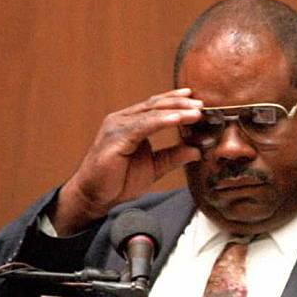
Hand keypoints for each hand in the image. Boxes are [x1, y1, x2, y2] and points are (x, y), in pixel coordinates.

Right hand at [50, 88, 201, 234]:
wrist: (94, 196)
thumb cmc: (118, 181)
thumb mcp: (154, 167)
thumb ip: (173, 157)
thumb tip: (197, 150)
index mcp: (130, 123)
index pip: (156, 107)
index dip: (176, 101)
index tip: (197, 100)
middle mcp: (122, 120)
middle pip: (155, 105)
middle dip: (180, 104)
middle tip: (202, 105)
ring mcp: (117, 127)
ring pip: (151, 113)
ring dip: (176, 111)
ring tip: (196, 112)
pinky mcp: (115, 138)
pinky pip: (142, 126)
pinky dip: (161, 121)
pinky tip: (177, 120)